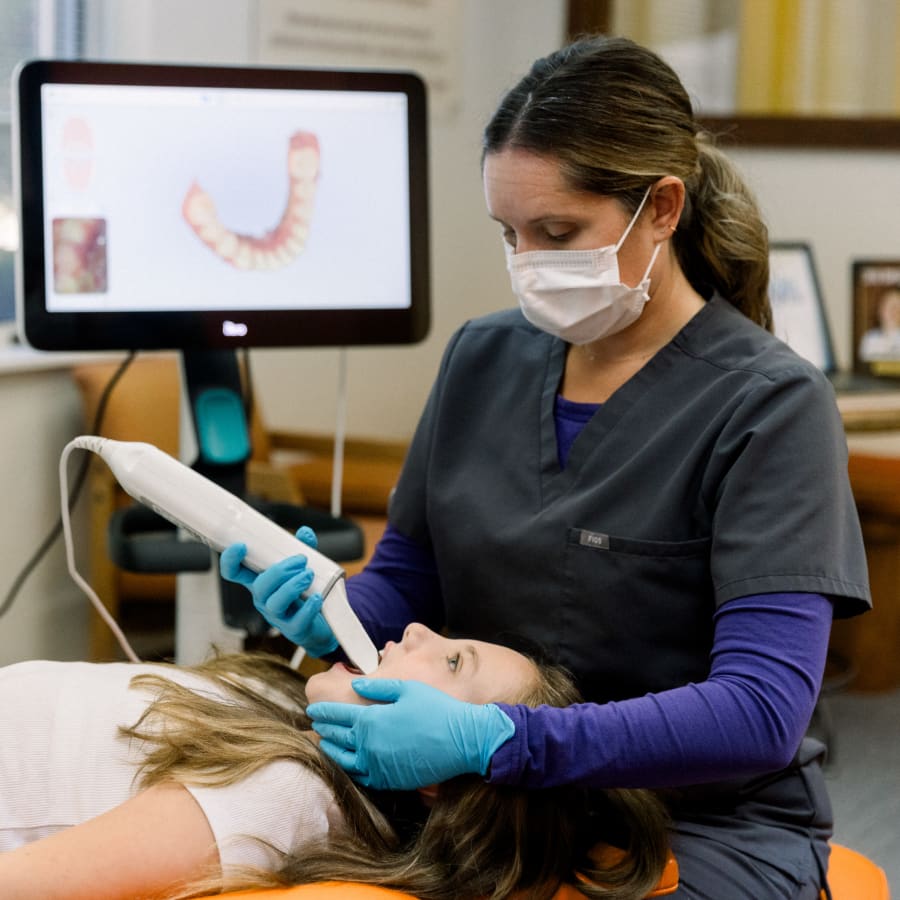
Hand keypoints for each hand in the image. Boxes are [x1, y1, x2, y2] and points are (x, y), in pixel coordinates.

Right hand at [219, 526, 338, 656]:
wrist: (319, 624)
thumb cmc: (303, 593)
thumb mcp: (300, 568)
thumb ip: (302, 549)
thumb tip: (304, 532)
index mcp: (259, 581)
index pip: (235, 573)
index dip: (230, 561)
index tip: (241, 545)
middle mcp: (264, 599)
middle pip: (260, 586)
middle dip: (279, 571)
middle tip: (301, 560)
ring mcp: (278, 616)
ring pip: (275, 603)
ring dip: (292, 586)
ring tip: (308, 575)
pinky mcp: (294, 629)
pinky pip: (297, 621)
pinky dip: (308, 608)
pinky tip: (316, 598)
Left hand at [307, 679, 514, 789]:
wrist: (462, 741)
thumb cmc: (437, 710)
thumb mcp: (407, 689)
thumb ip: (378, 689)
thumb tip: (355, 686)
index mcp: (371, 721)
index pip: (337, 716)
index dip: (323, 712)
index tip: (312, 710)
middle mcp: (370, 746)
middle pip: (337, 738)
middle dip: (324, 729)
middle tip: (314, 724)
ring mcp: (379, 766)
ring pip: (345, 761)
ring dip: (332, 751)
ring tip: (324, 743)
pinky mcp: (390, 780)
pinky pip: (362, 777)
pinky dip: (350, 769)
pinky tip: (348, 764)